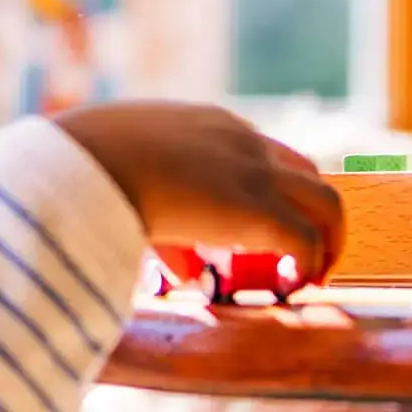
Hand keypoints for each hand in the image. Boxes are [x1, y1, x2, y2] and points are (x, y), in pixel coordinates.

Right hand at [54, 102, 344, 281]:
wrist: (85, 162)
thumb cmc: (83, 166)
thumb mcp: (121, 173)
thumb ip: (148, 210)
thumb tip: (179, 265)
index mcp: (208, 125)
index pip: (260, 152)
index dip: (268, 191)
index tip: (259, 223)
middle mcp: (243, 142)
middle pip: (307, 172)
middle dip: (311, 212)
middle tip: (303, 249)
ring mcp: (255, 174)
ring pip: (327, 202)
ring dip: (328, 239)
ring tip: (317, 273)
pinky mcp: (259, 211)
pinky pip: (307, 242)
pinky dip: (310, 265)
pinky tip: (297, 286)